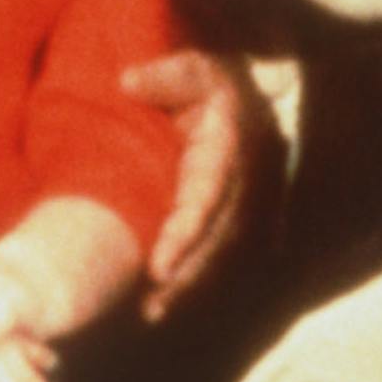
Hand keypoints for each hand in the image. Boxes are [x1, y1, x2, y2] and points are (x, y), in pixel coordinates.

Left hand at [126, 52, 284, 320]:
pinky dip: (192, 279)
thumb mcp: (192, 71)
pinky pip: (217, 256)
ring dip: (188, 285)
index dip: (185, 236)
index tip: (159, 266)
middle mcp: (244, 185)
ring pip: (218, 255)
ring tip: (151, 310)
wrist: (252, 96)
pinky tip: (160, 303)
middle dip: (186, 274)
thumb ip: (165, 76)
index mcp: (230, 150)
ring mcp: (245, 206)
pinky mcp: (237, 221)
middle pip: (215, 240)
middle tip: (152, 303)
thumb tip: (128, 82)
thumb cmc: (212, 85)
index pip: (207, 200)